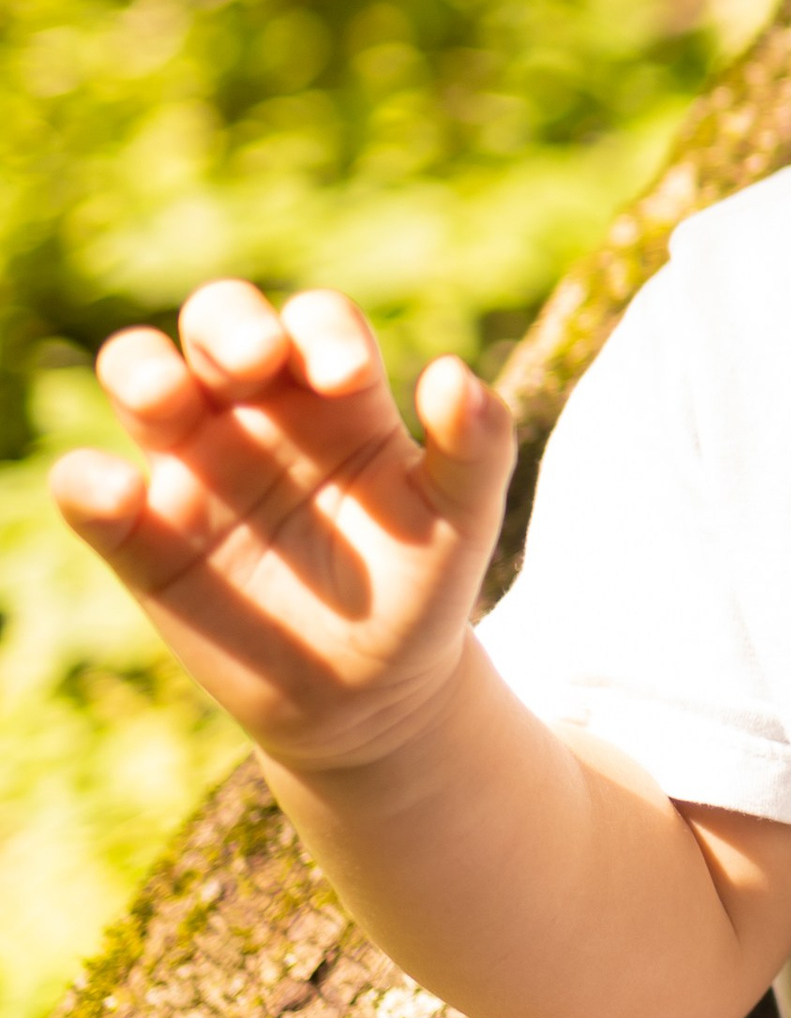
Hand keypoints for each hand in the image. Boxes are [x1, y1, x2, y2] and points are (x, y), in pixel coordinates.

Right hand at [49, 283, 513, 771]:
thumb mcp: (463, 519)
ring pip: (139, 378)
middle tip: (252, 364)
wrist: (374, 697)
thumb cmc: (421, 587)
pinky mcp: (145, 540)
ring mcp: (195, 470)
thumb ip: (476, 445)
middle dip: (226, 323)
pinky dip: (86, 482)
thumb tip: (453, 372)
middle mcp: (258, 415)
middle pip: (217, 321)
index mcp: (335, 395)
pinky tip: (121, 496)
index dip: (323, 330)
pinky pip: (91, 493)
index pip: (316, 322)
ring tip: (166, 401)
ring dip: (141, 371)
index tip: (345, 376)